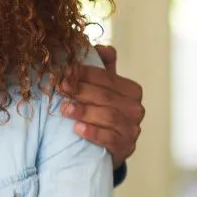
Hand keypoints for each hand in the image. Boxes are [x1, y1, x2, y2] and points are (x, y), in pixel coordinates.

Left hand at [60, 44, 144, 167]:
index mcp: (131, 90)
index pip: (108, 78)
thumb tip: (102, 48)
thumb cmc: (101, 112)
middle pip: (106, 97)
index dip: (85, 73)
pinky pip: (110, 139)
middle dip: (81, 90)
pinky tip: (77, 129)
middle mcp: (135, 109)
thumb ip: (102, 67)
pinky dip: (93, 133)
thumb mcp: (102, 89)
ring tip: (64, 109)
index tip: (64, 71)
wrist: (105, 147)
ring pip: (108, 117)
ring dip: (84, 111)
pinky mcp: (125, 148)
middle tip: (60, 87)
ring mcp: (132, 130)